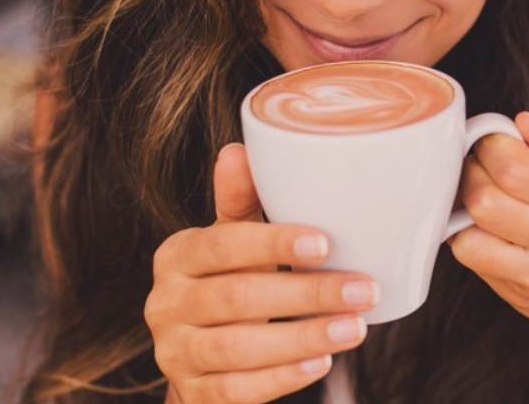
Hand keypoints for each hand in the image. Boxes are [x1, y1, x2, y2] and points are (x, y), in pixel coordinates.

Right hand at [145, 144, 378, 403]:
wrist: (203, 364)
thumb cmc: (231, 285)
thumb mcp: (235, 243)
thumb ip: (241, 202)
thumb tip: (239, 149)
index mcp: (177, 256)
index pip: (222, 244)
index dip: (273, 243)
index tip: (325, 244)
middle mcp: (165, 304)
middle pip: (237, 298)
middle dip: (306, 295)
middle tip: (362, 289)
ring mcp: (174, 353)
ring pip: (237, 348)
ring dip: (303, 337)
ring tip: (355, 328)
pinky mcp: (190, 393)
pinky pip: (235, 390)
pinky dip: (281, 377)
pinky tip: (320, 363)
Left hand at [448, 112, 528, 338]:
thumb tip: (521, 123)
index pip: (518, 167)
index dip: (493, 146)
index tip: (496, 142)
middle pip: (486, 200)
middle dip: (472, 172)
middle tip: (483, 166)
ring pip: (471, 233)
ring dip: (464, 206)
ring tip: (483, 194)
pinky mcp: (522, 297)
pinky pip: (472, 258)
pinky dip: (466, 234)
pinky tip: (484, 226)